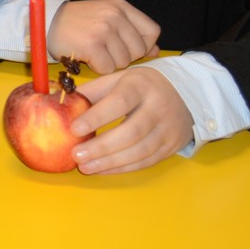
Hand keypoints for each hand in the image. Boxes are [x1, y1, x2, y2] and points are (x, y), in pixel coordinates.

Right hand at [47, 0, 160, 73]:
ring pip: (123, 62)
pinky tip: (87, 57)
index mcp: (121, 7)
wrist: (47, 21)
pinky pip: (108, 69)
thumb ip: (132, 32)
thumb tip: (156, 51)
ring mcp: (103, 30)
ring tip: (95, 52)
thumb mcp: (107, 18)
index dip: (144, 45)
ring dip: (110, 63)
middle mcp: (115, 15)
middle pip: (139, 50)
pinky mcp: (92, 45)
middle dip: (125, 56)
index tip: (127, 47)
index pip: (152, 31)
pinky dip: (98, 68)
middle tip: (106, 50)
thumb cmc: (78, 22)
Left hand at [70, 67, 192, 174]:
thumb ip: (92, 91)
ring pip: (140, 151)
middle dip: (102, 147)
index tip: (73, 129)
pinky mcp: (172, 146)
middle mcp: (158, 107)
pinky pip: (146, 161)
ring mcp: (168, 129)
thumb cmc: (141, 86)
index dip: (96, 117)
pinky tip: (102, 169)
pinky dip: (122, 168)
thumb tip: (62, 103)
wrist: (186, 93)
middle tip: (76, 155)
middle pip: (131, 132)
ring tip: (85, 166)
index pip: (119, 103)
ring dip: (110, 162)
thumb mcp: (118, 79)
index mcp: (140, 86)